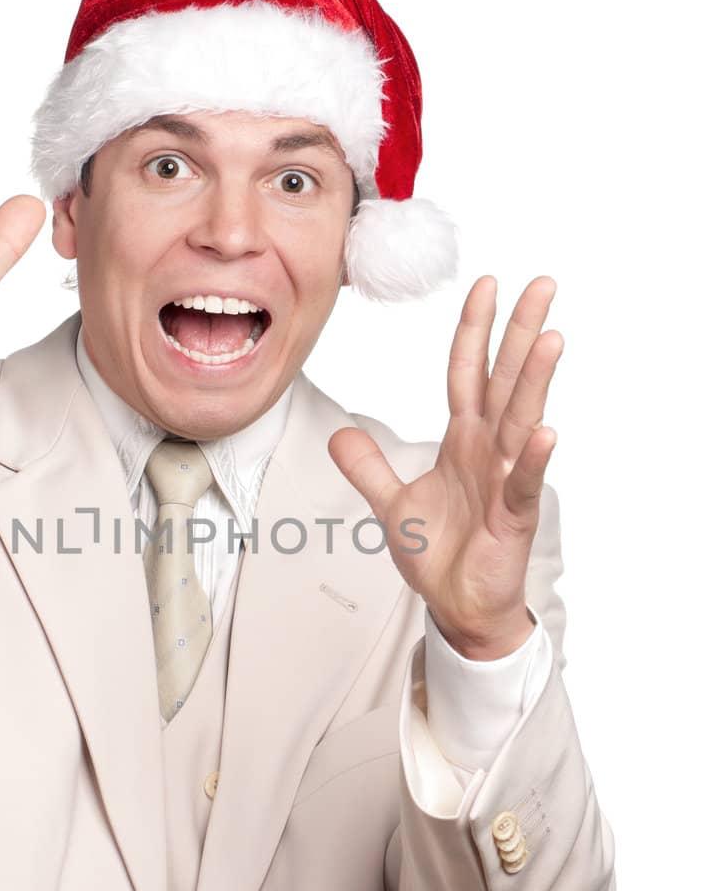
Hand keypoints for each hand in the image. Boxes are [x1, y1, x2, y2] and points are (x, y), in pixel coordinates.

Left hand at [327, 276, 562, 659]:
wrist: (458, 606)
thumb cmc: (440, 554)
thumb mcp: (392, 503)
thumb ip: (368, 467)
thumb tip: (340, 433)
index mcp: (464, 441)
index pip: (468, 373)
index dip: (474, 330)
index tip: (485, 284)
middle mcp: (490, 451)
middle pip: (505, 380)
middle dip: (521, 332)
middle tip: (543, 284)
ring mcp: (506, 480)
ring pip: (521, 420)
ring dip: (535, 381)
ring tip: (550, 339)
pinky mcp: (513, 516)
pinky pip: (524, 482)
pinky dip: (535, 459)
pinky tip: (546, 433)